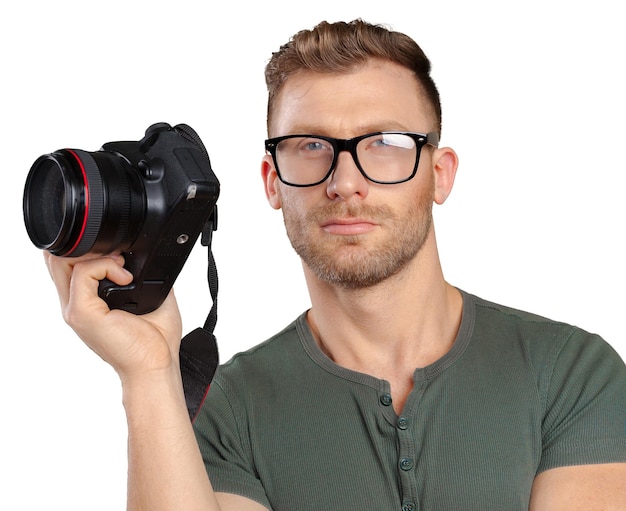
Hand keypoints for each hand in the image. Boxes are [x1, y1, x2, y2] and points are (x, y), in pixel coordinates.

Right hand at [44, 252, 182, 382]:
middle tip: (119, 257)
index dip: (85, 250)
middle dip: (88, 247)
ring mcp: (75, 310)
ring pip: (63, 262)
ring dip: (97, 254)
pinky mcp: (82, 313)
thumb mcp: (152, 298)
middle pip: (59, 260)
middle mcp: (75, 305)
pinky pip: (82, 273)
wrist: (155, 365)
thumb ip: (144, 275)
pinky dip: (105, 266)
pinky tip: (126, 279)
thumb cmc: (155, 341)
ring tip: (123, 267)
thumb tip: (152, 258)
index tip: (118, 255)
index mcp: (87, 303)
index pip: (67, 266)